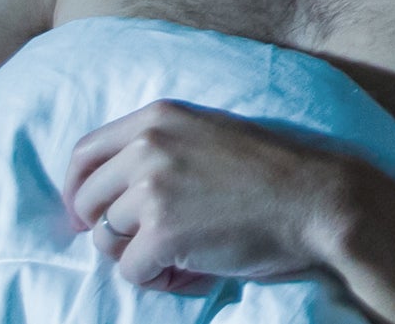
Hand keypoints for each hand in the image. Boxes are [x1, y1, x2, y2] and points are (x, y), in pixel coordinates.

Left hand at [63, 99, 362, 291]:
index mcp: (157, 118)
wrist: (316, 200)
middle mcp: (148, 147)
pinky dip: (155, 278)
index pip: (84, 153)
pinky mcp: (164, 232)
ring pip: (105, 239)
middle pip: (88, 201)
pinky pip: (131, 270)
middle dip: (107, 230)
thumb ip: (159, 147)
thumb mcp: (208, 134)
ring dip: (135, 256)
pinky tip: (188, 269)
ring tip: (176, 256)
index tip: (87, 214)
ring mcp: (153, 190)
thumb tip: (112, 192)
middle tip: (142, 244)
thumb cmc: (271, 173)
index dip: (78, 190)